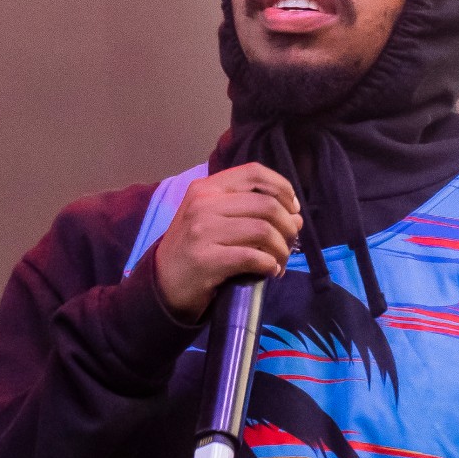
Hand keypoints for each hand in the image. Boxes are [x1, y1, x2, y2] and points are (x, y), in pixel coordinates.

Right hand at [153, 162, 302, 320]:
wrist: (162, 284)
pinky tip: (269, 272)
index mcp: (206, 188)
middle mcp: (203, 204)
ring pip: (263, 231)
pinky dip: (269, 265)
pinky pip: (252, 257)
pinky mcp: (205, 260)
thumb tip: (296, 216)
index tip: (293, 208)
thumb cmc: (194, 248)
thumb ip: (248, 210)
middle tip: (289, 242)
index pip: (254, 173)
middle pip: (266, 205)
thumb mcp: (212, 217)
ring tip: (279, 261)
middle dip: (288, 226)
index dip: (282, 188)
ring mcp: (202, 231)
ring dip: (281, 249)